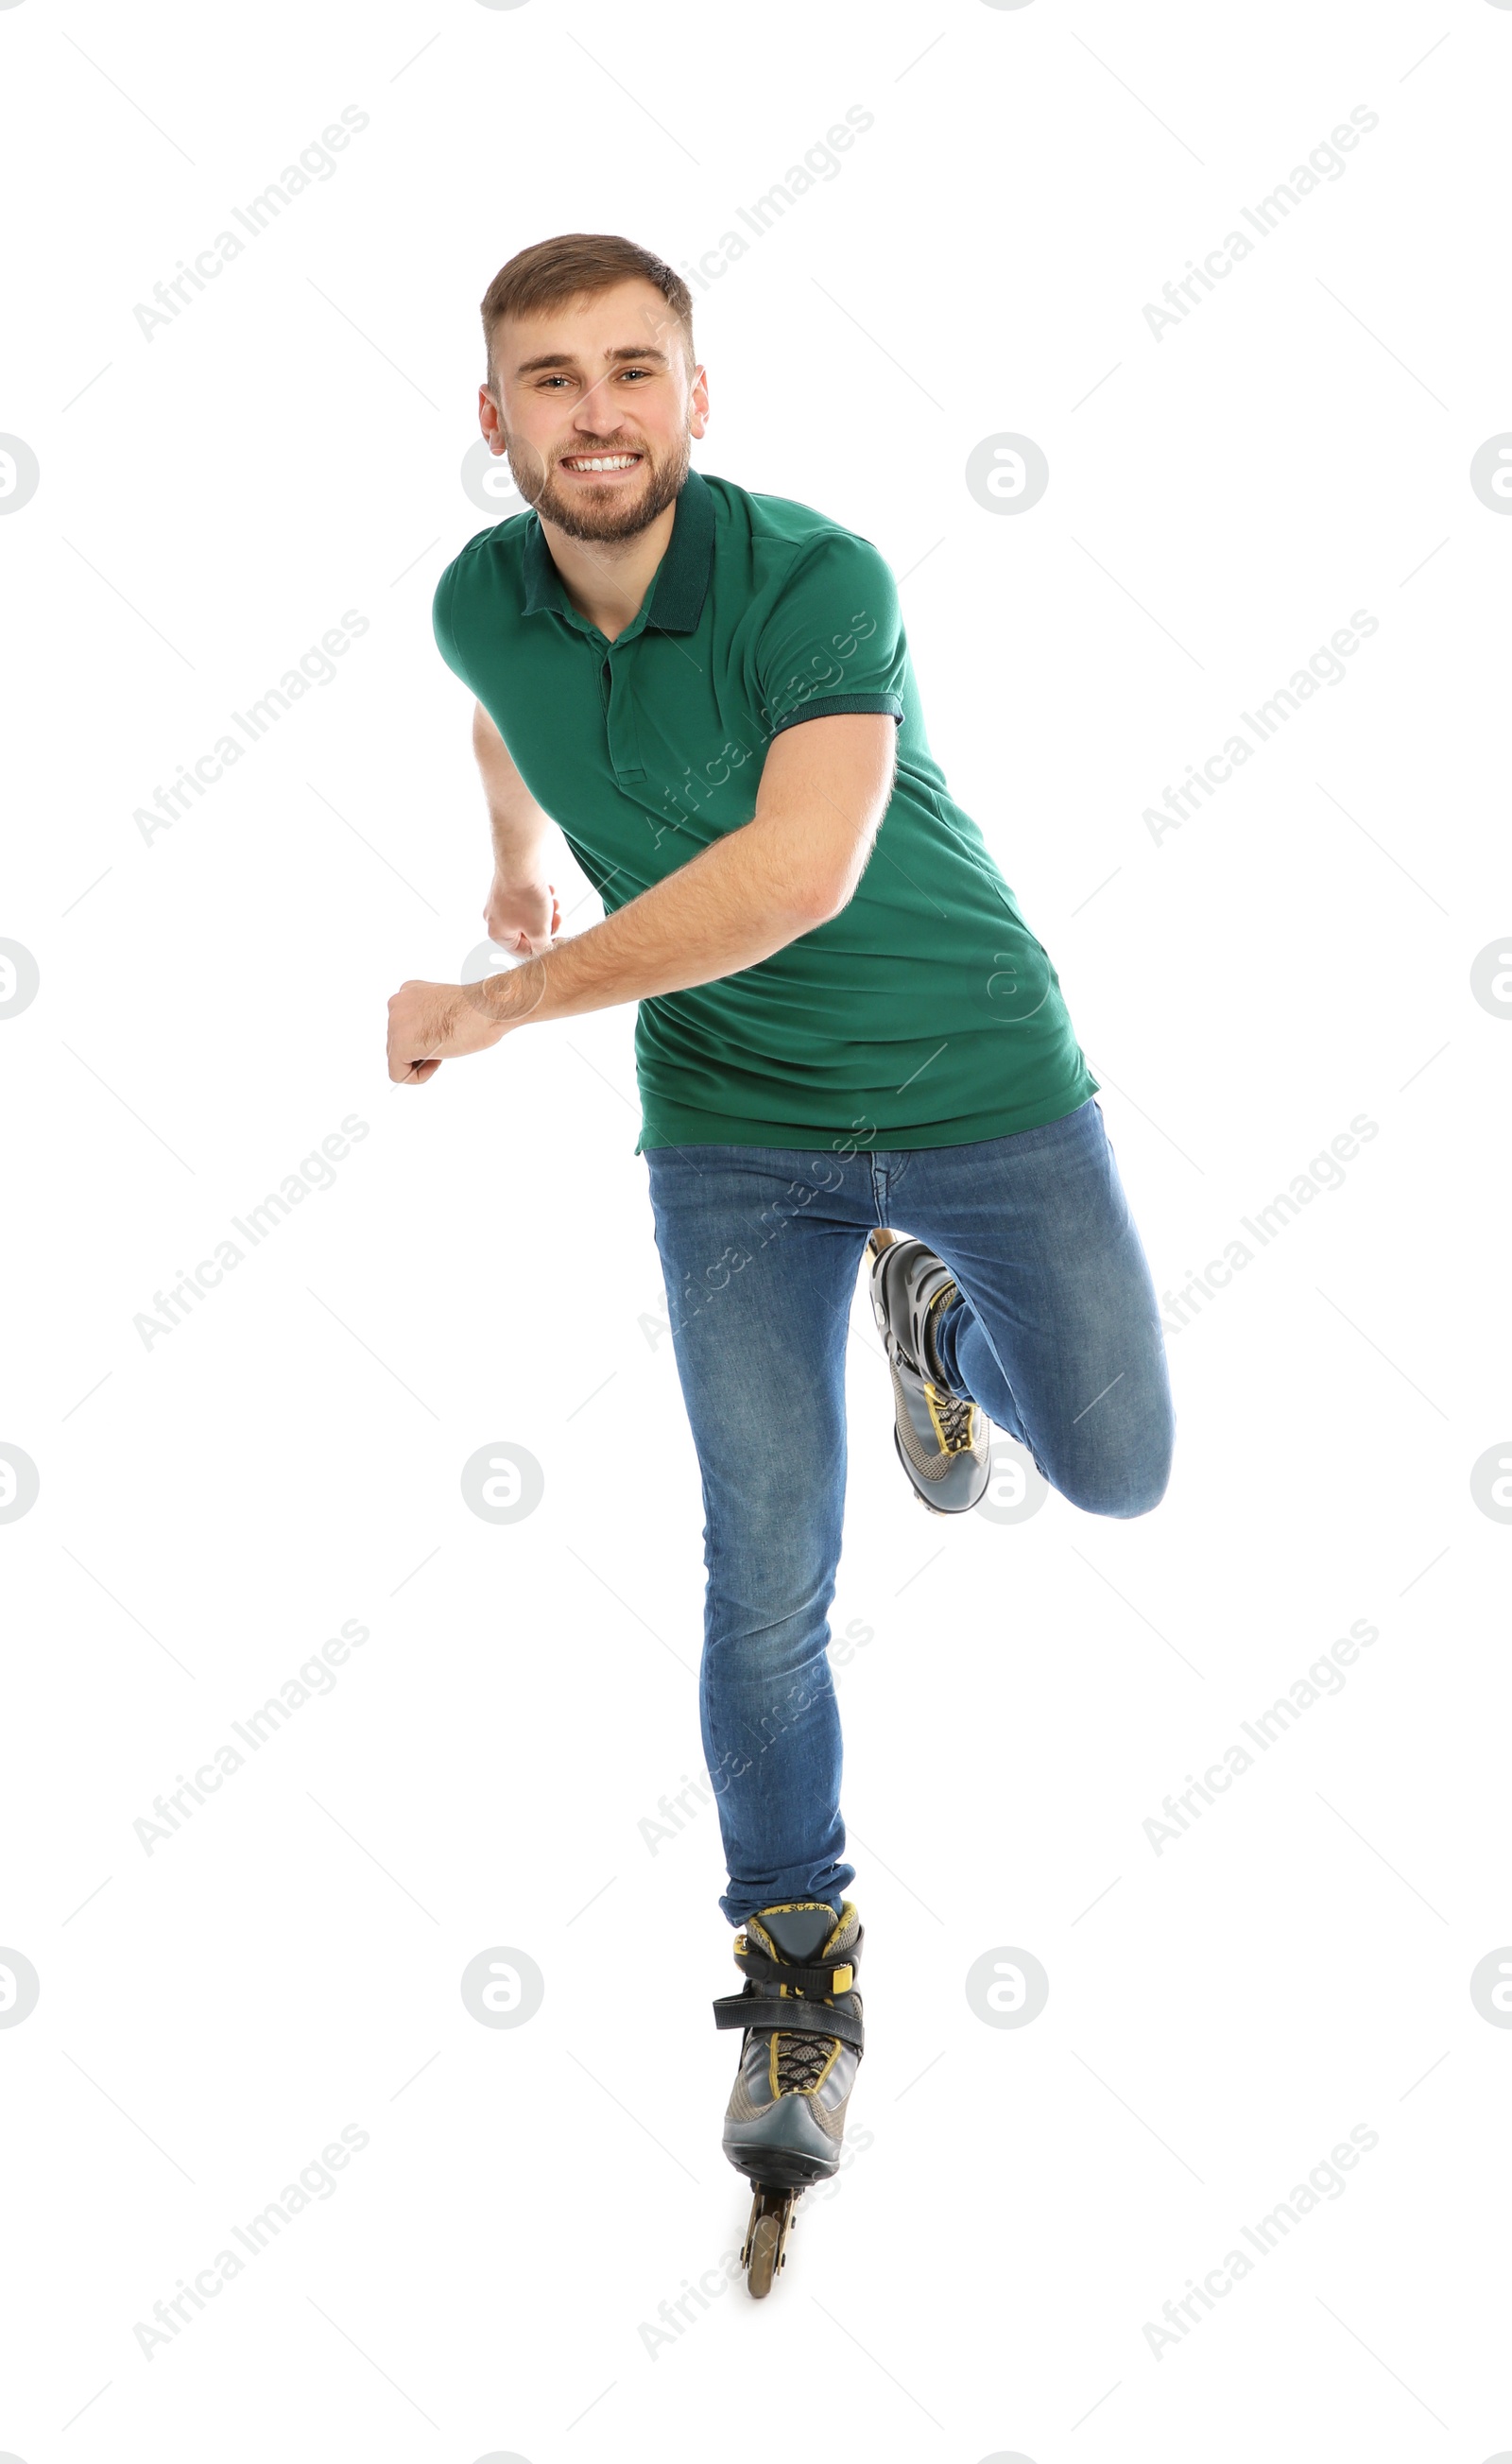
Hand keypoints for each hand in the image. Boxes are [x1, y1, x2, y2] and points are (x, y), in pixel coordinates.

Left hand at [386, 977, 513, 1084]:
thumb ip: (427, 1016)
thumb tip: (424, 1036)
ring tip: (446, 1050)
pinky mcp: (401, 1044)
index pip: (403, 1026)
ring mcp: (395, 1024)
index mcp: (407, 992)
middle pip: (397, 1043)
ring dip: (422, 1061)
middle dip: (421, 1050)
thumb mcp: (446, 1006)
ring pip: (398, 1059)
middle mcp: (397, 1005)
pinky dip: (418, 1076)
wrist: (487, 1007)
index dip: (426, 1037)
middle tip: (447, 1043)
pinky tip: (439, 1062)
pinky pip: (398, 1074)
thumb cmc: (480, 1009)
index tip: (445, 1033)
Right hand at [485, 871, 559, 954]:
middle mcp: (495, 919)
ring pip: (530, 915)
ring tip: (555, 902)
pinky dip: (540, 898)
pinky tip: (549, 891)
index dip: (543, 948)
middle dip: (546, 925)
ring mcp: (499, 902)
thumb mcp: (538, 930)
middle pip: (527, 932)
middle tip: (558, 918)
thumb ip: (542, 948)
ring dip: (546, 911)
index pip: (523, 951)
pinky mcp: (507, 888)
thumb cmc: (525, 898)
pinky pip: (526, 900)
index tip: (558, 941)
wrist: (520, 863)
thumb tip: (545, 953)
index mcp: (497, 933)